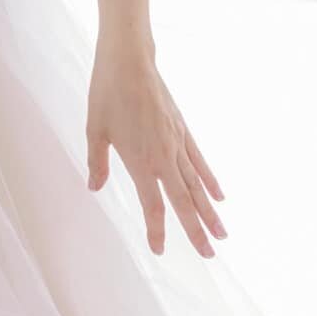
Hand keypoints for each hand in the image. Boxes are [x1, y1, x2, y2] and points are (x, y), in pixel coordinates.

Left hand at [87, 48, 226, 257]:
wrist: (129, 60)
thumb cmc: (107, 92)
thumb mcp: (94, 129)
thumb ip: (97, 162)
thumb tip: (94, 188)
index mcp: (139, 160)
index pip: (152, 205)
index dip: (157, 229)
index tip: (160, 250)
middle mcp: (163, 156)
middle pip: (183, 201)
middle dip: (195, 230)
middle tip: (208, 255)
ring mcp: (177, 142)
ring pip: (197, 185)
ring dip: (209, 211)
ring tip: (222, 235)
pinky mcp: (183, 129)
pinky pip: (199, 160)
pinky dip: (210, 179)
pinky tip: (219, 196)